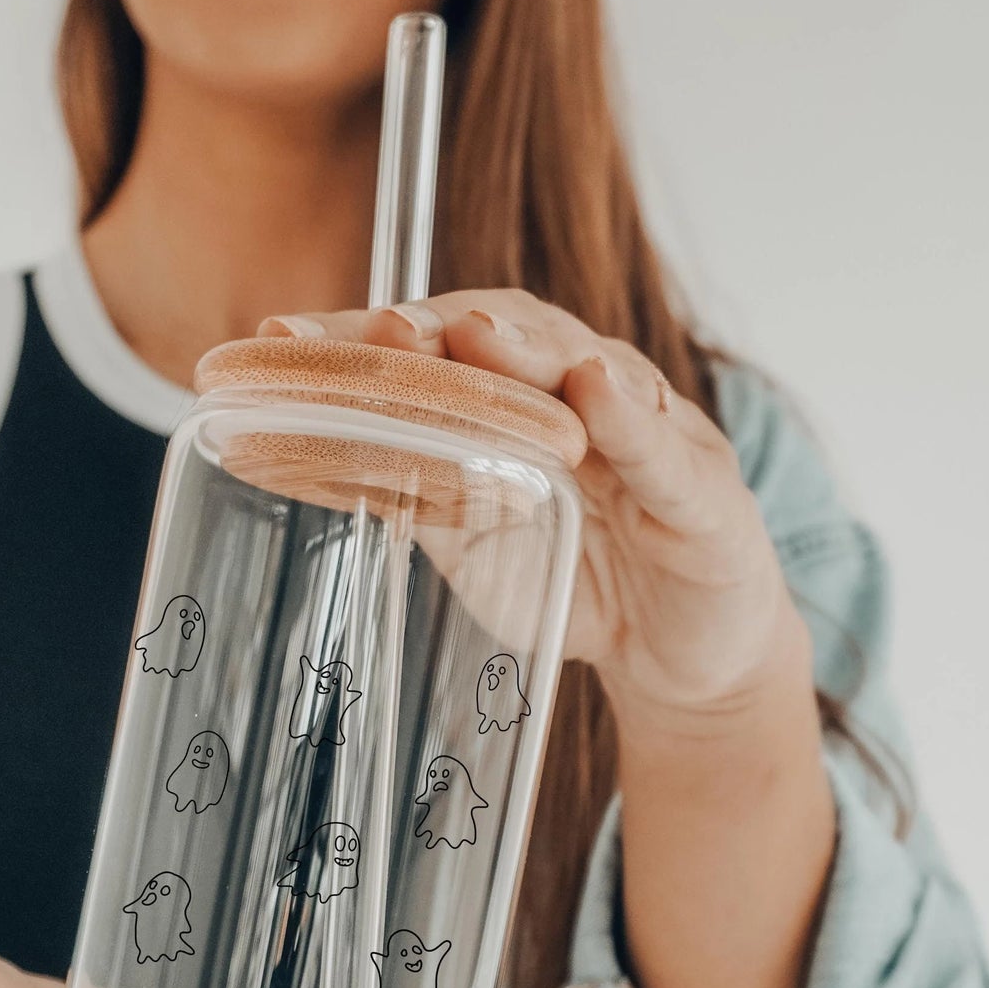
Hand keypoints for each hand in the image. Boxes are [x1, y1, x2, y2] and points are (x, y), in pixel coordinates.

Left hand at [258, 292, 810, 740]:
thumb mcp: (480, 551)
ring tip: (470, 334)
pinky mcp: (706, 491)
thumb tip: (320, 459)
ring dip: (526, 349)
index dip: (363, 339)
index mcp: (522, 402)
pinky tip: (595, 390)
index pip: (438, 348)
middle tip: (380, 327)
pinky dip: (630, 418)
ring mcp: (650, 435)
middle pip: (508, 336)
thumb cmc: (582, 586)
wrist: (684, 660)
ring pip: (588, 370)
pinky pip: (665, 450)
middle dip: (438, 327)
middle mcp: (584, 396)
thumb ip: (423, 497)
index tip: (282, 340)